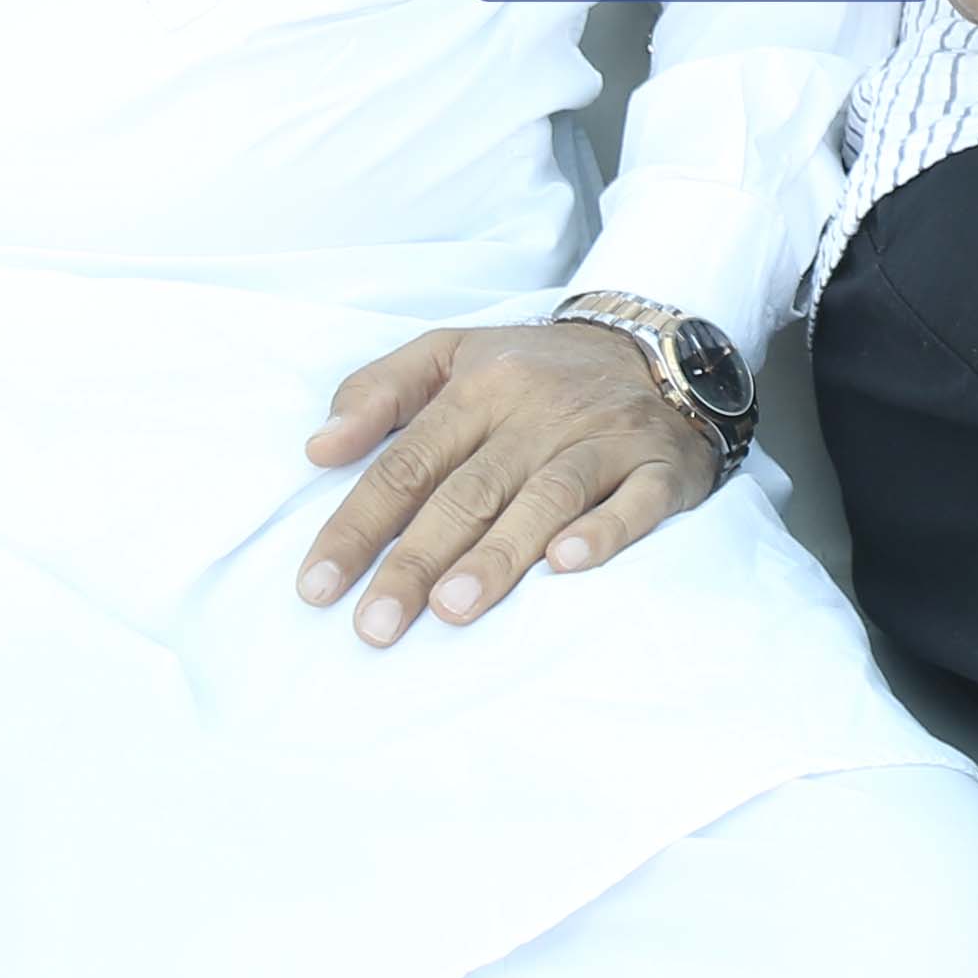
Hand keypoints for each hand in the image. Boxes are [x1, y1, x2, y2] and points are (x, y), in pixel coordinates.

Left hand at [296, 321, 722, 642]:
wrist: (660, 351)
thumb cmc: (534, 370)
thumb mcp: (451, 354)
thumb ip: (378, 391)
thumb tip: (318, 449)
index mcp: (480, 385)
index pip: (407, 463)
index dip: (358, 526)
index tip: (317, 587)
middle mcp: (538, 411)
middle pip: (468, 491)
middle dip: (416, 561)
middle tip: (375, 626)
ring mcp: (602, 438)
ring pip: (544, 498)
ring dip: (497, 554)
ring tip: (452, 609)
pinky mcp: (658, 467)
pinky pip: (634, 502)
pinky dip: (603, 532)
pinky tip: (566, 564)